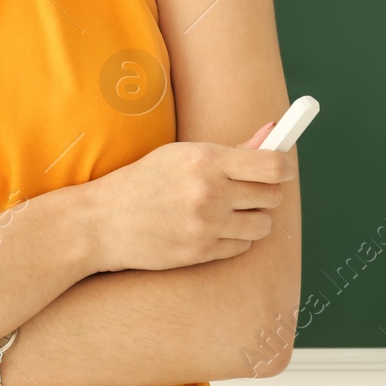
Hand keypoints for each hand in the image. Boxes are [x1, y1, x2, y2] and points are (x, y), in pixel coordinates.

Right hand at [81, 120, 293, 273]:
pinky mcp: (201, 253)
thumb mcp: (181, 155)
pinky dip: (234, 239)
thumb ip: (233, 149)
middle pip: (271, 196)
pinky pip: (242, 247)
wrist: (102, 222)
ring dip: (253, 220)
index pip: (271, 165)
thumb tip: (274, 133)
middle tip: (248, 191)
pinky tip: (212, 230)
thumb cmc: (143, 182)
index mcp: (204, 159)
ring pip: (262, 225)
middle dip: (265, 194)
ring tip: (229, 213)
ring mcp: (205, 225)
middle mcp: (208, 192)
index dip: (284, 167)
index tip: (281, 169)